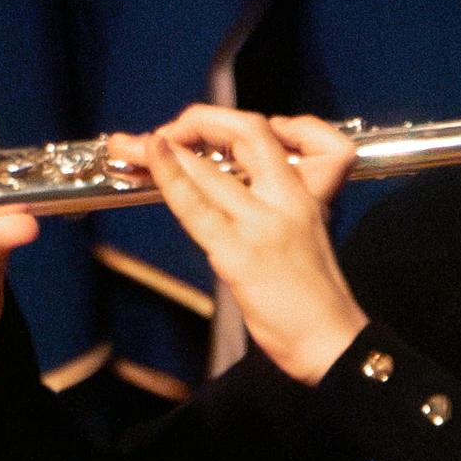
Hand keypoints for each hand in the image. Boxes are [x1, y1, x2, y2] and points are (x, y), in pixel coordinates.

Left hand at [129, 104, 369, 379]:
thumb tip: (218, 184)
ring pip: (212, 169)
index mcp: (302, 193)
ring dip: (165, 149)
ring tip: (131, 143)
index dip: (222, 122)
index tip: (191, 131)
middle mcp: (286, 199)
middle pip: (244, 134)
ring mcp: (263, 224)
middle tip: (160, 131)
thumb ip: (266, 205)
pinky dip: (171, 176)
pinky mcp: (241, 253)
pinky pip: (198, 206)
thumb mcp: (298, 232)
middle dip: (196, 121)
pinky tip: (154, 155)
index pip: (266, 134)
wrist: (330, 339)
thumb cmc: (310, 296)